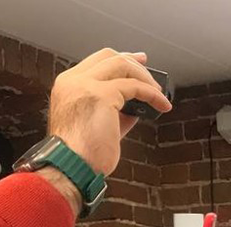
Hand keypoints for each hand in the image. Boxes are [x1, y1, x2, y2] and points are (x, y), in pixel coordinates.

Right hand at [47, 48, 170, 175]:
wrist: (71, 167)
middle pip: (108, 56)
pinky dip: (152, 94)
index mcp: (68, 86)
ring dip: (145, 78)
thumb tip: (136, 105)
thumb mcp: (98, 125)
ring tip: (160, 95)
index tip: (138, 62)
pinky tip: (162, 105)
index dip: (120, 59)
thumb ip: (114, 111)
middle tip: (153, 75)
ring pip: (122, 65)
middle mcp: (73, 81)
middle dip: (134, 62)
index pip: (96, 62)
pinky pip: (135, 86)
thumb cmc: (82, 155)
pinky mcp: (102, 95)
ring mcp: (86, 85)